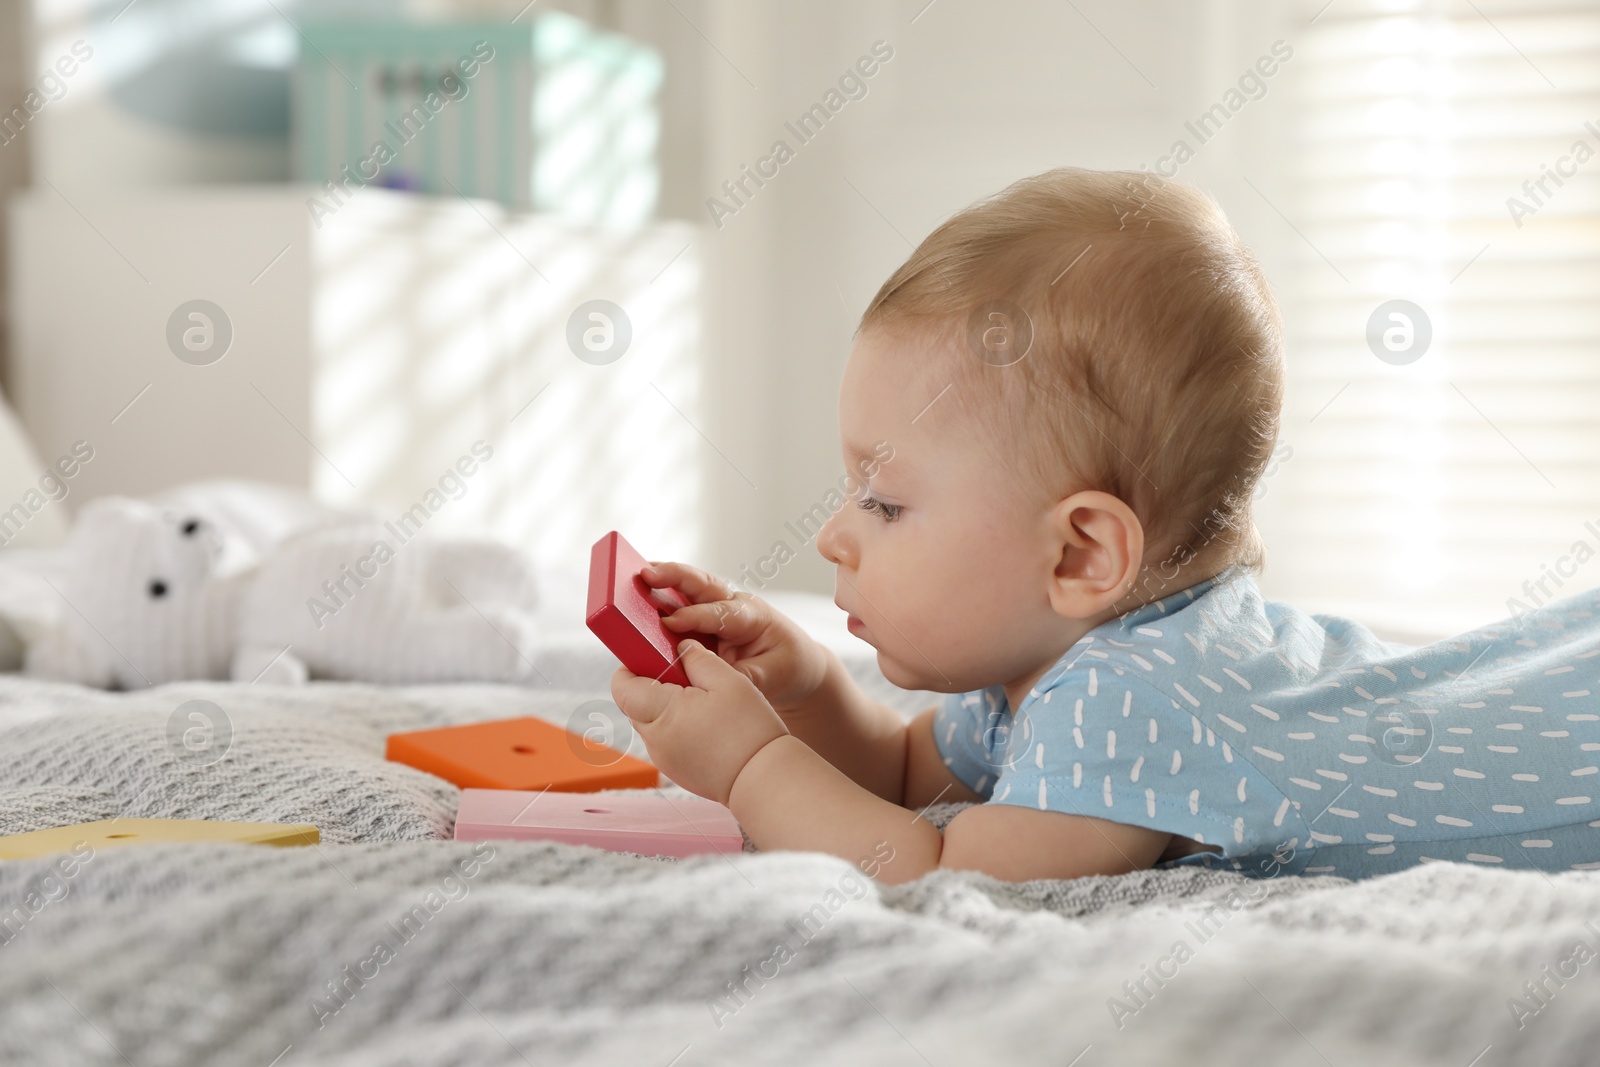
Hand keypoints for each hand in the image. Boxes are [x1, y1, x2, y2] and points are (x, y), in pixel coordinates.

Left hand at [610, 638, 788, 804]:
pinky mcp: (674, 770)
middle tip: (688, 677)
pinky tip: (707, 725)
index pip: (621, 686)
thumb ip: (698, 658)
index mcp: (661, 713)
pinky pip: (665, 740)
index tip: (654, 657)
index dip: (632, 666)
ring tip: (702, 703)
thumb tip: (681, 648)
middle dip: (653, 685)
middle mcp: (654, 739)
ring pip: (650, 722)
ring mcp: (662, 758)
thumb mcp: (729, 680)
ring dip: (666, 707)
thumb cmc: (749, 730)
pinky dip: (677, 728)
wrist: (762, 779)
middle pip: (634, 703)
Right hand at [641, 561, 830, 714]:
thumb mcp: (772, 677)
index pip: (720, 613)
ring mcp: (714, 609)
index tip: (669, 622)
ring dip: (660, 581)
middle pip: (700, 584)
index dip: (694, 617)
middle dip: (673, 576)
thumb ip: (740, 678)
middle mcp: (731, 605)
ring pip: (686, 589)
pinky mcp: (701, 620)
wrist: (795, 664)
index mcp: (751, 615)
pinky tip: (635, 599)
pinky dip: (657, 600)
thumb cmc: (787, 665)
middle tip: (646, 573)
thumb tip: (706, 682)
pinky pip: (677, 606)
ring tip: (633, 576)